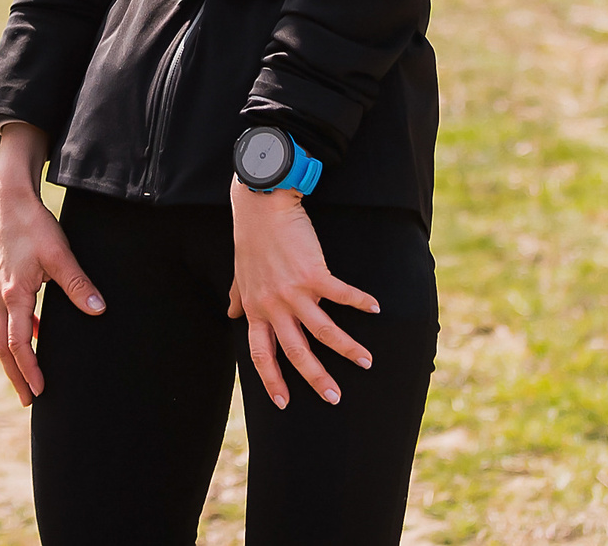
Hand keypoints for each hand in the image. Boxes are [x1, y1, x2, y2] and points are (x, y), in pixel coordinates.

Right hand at [0, 122, 102, 405]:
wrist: (9, 202)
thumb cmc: (35, 226)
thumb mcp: (60, 254)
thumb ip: (79, 284)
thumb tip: (99, 310)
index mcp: (13, 295)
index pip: (19, 343)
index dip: (29, 369)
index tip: (40, 391)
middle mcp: (1, 297)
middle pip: (4, 347)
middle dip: (16, 376)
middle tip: (29, 401)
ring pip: (2, 334)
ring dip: (15, 359)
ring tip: (29, 379)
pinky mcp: (2, 283)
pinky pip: (8, 319)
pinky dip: (18, 335)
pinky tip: (37, 336)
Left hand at [226, 182, 377, 409]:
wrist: (262, 205)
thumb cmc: (251, 238)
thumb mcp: (239, 273)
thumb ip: (238, 297)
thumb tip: (231, 315)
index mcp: (256, 309)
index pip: (261, 354)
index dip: (272, 380)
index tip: (283, 403)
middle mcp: (274, 305)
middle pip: (296, 352)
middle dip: (316, 378)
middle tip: (334, 398)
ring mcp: (294, 291)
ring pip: (323, 331)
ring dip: (347, 349)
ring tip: (366, 362)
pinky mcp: (314, 273)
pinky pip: (341, 294)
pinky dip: (360, 302)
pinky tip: (376, 308)